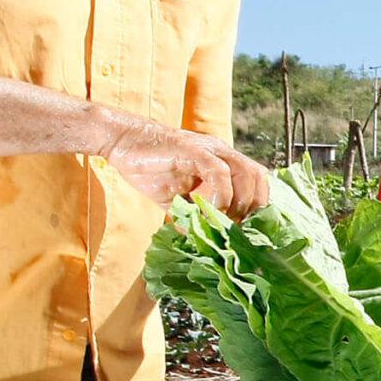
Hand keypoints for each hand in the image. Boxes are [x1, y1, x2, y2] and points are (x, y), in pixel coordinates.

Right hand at [102, 113, 270, 217]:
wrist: (122, 142)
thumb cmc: (147, 167)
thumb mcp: (173, 199)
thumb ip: (189, 215)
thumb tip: (200, 237)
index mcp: (221, 162)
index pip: (256, 179)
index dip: (257, 204)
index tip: (245, 226)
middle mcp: (221, 153)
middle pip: (258, 176)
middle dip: (253, 206)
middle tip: (235, 226)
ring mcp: (210, 150)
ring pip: (245, 173)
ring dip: (239, 202)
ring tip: (223, 220)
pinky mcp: (194, 150)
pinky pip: (219, 171)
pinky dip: (220, 194)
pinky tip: (208, 209)